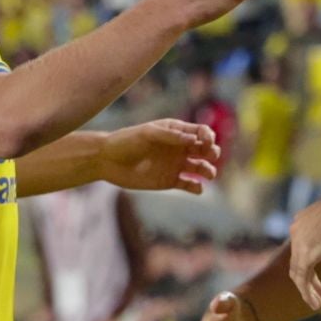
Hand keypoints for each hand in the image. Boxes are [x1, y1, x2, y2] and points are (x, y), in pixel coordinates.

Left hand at [99, 120, 220, 193]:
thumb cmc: (126, 142)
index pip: (201, 132)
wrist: (107, 161)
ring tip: (209, 175)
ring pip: (201, 168)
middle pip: (205, 149)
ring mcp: (176, 165)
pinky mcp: (170, 181)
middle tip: (209, 156)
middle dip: (213, 152)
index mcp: (176, 132)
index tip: (206, 142)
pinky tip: (197, 188)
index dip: (208, 136)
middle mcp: (179, 148)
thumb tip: (193, 139)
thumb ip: (170, 136)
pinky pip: (190, 185)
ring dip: (209, 170)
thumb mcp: (147, 134)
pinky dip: (197, 187)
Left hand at [287, 190, 320, 309]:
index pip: (301, 247)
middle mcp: (295, 232)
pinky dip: (308, 293)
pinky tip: (317, 303)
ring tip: (317, 303)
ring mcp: (298, 244)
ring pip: (298, 274)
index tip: (320, 273)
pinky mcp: (305, 256)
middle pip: (297, 261)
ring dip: (308, 290)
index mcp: (301, 222)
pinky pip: (303, 279)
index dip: (310, 262)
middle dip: (308, 279)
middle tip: (318, 293)